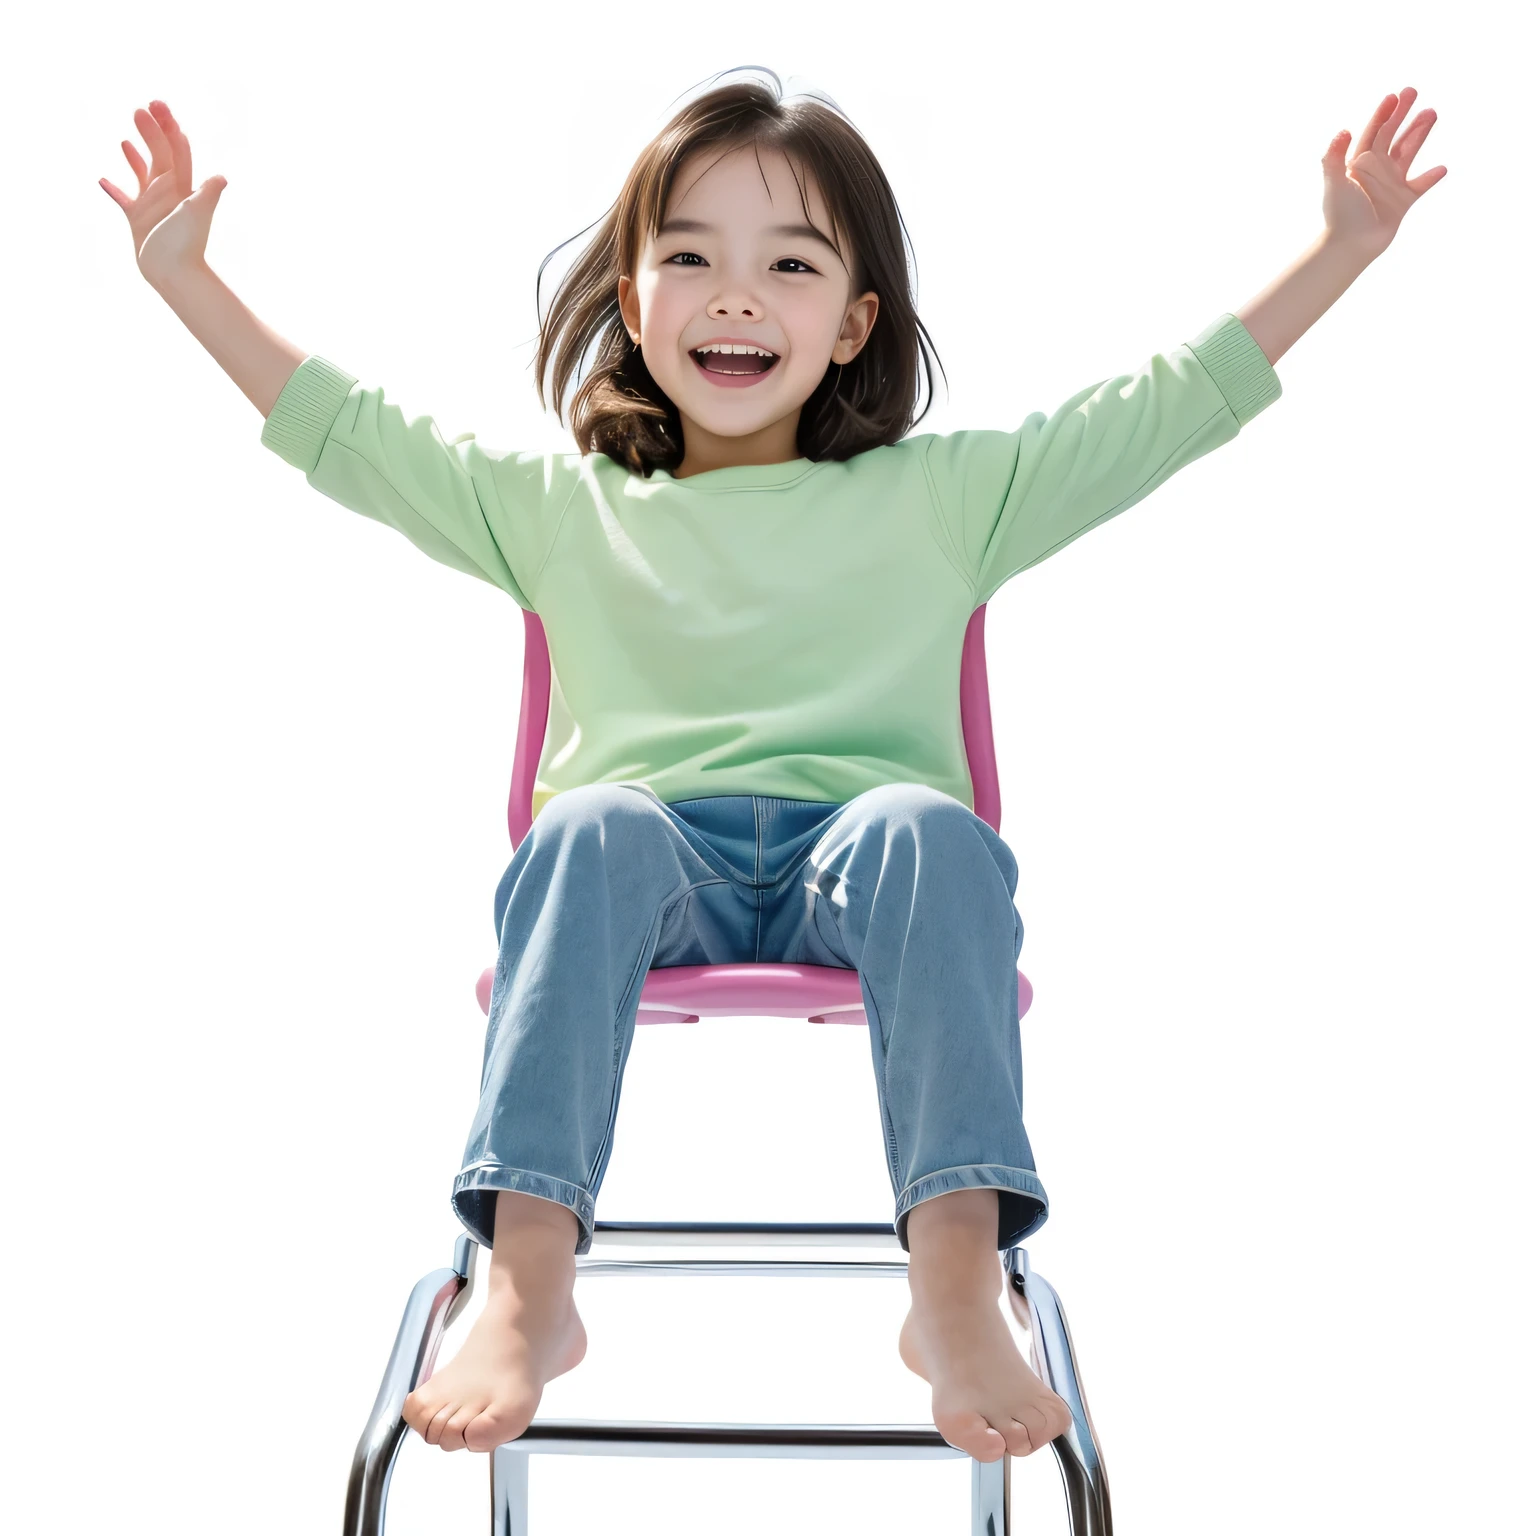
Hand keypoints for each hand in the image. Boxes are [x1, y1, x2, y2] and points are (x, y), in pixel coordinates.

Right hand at [99, 100, 227, 286]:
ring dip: (136, 156)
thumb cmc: (183, 245)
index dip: (168, 127)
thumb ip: (207, 194)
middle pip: (160, 154)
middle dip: (151, 131)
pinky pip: (123, 200)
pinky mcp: (138, 220)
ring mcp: (153, 206)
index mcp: (182, 187)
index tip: (157, 106)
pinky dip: (114, 189)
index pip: (176, 149)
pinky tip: (103, 181)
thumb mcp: (195, 215)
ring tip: (125, 139)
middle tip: (139, 109)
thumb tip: (221, 178)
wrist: (174, 275)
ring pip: (143, 174)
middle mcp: (168, 193)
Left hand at [1323, 87, 1446, 258]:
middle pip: (1392, 136)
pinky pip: (1421, 185)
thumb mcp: (1334, 183)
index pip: (1372, 132)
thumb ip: (1334, 157)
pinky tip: (1441, 168)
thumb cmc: (1340, 215)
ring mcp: (1390, 184)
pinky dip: (1431, 177)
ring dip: (1419, 133)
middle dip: (1402, 115)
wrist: (1351, 246)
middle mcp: (1375, 171)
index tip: (1393, 96)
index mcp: (1358, 164)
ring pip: (1408, 152)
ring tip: (1432, 112)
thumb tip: (1343, 130)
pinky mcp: (1402, 201)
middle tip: (1413, 92)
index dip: (1382, 114)